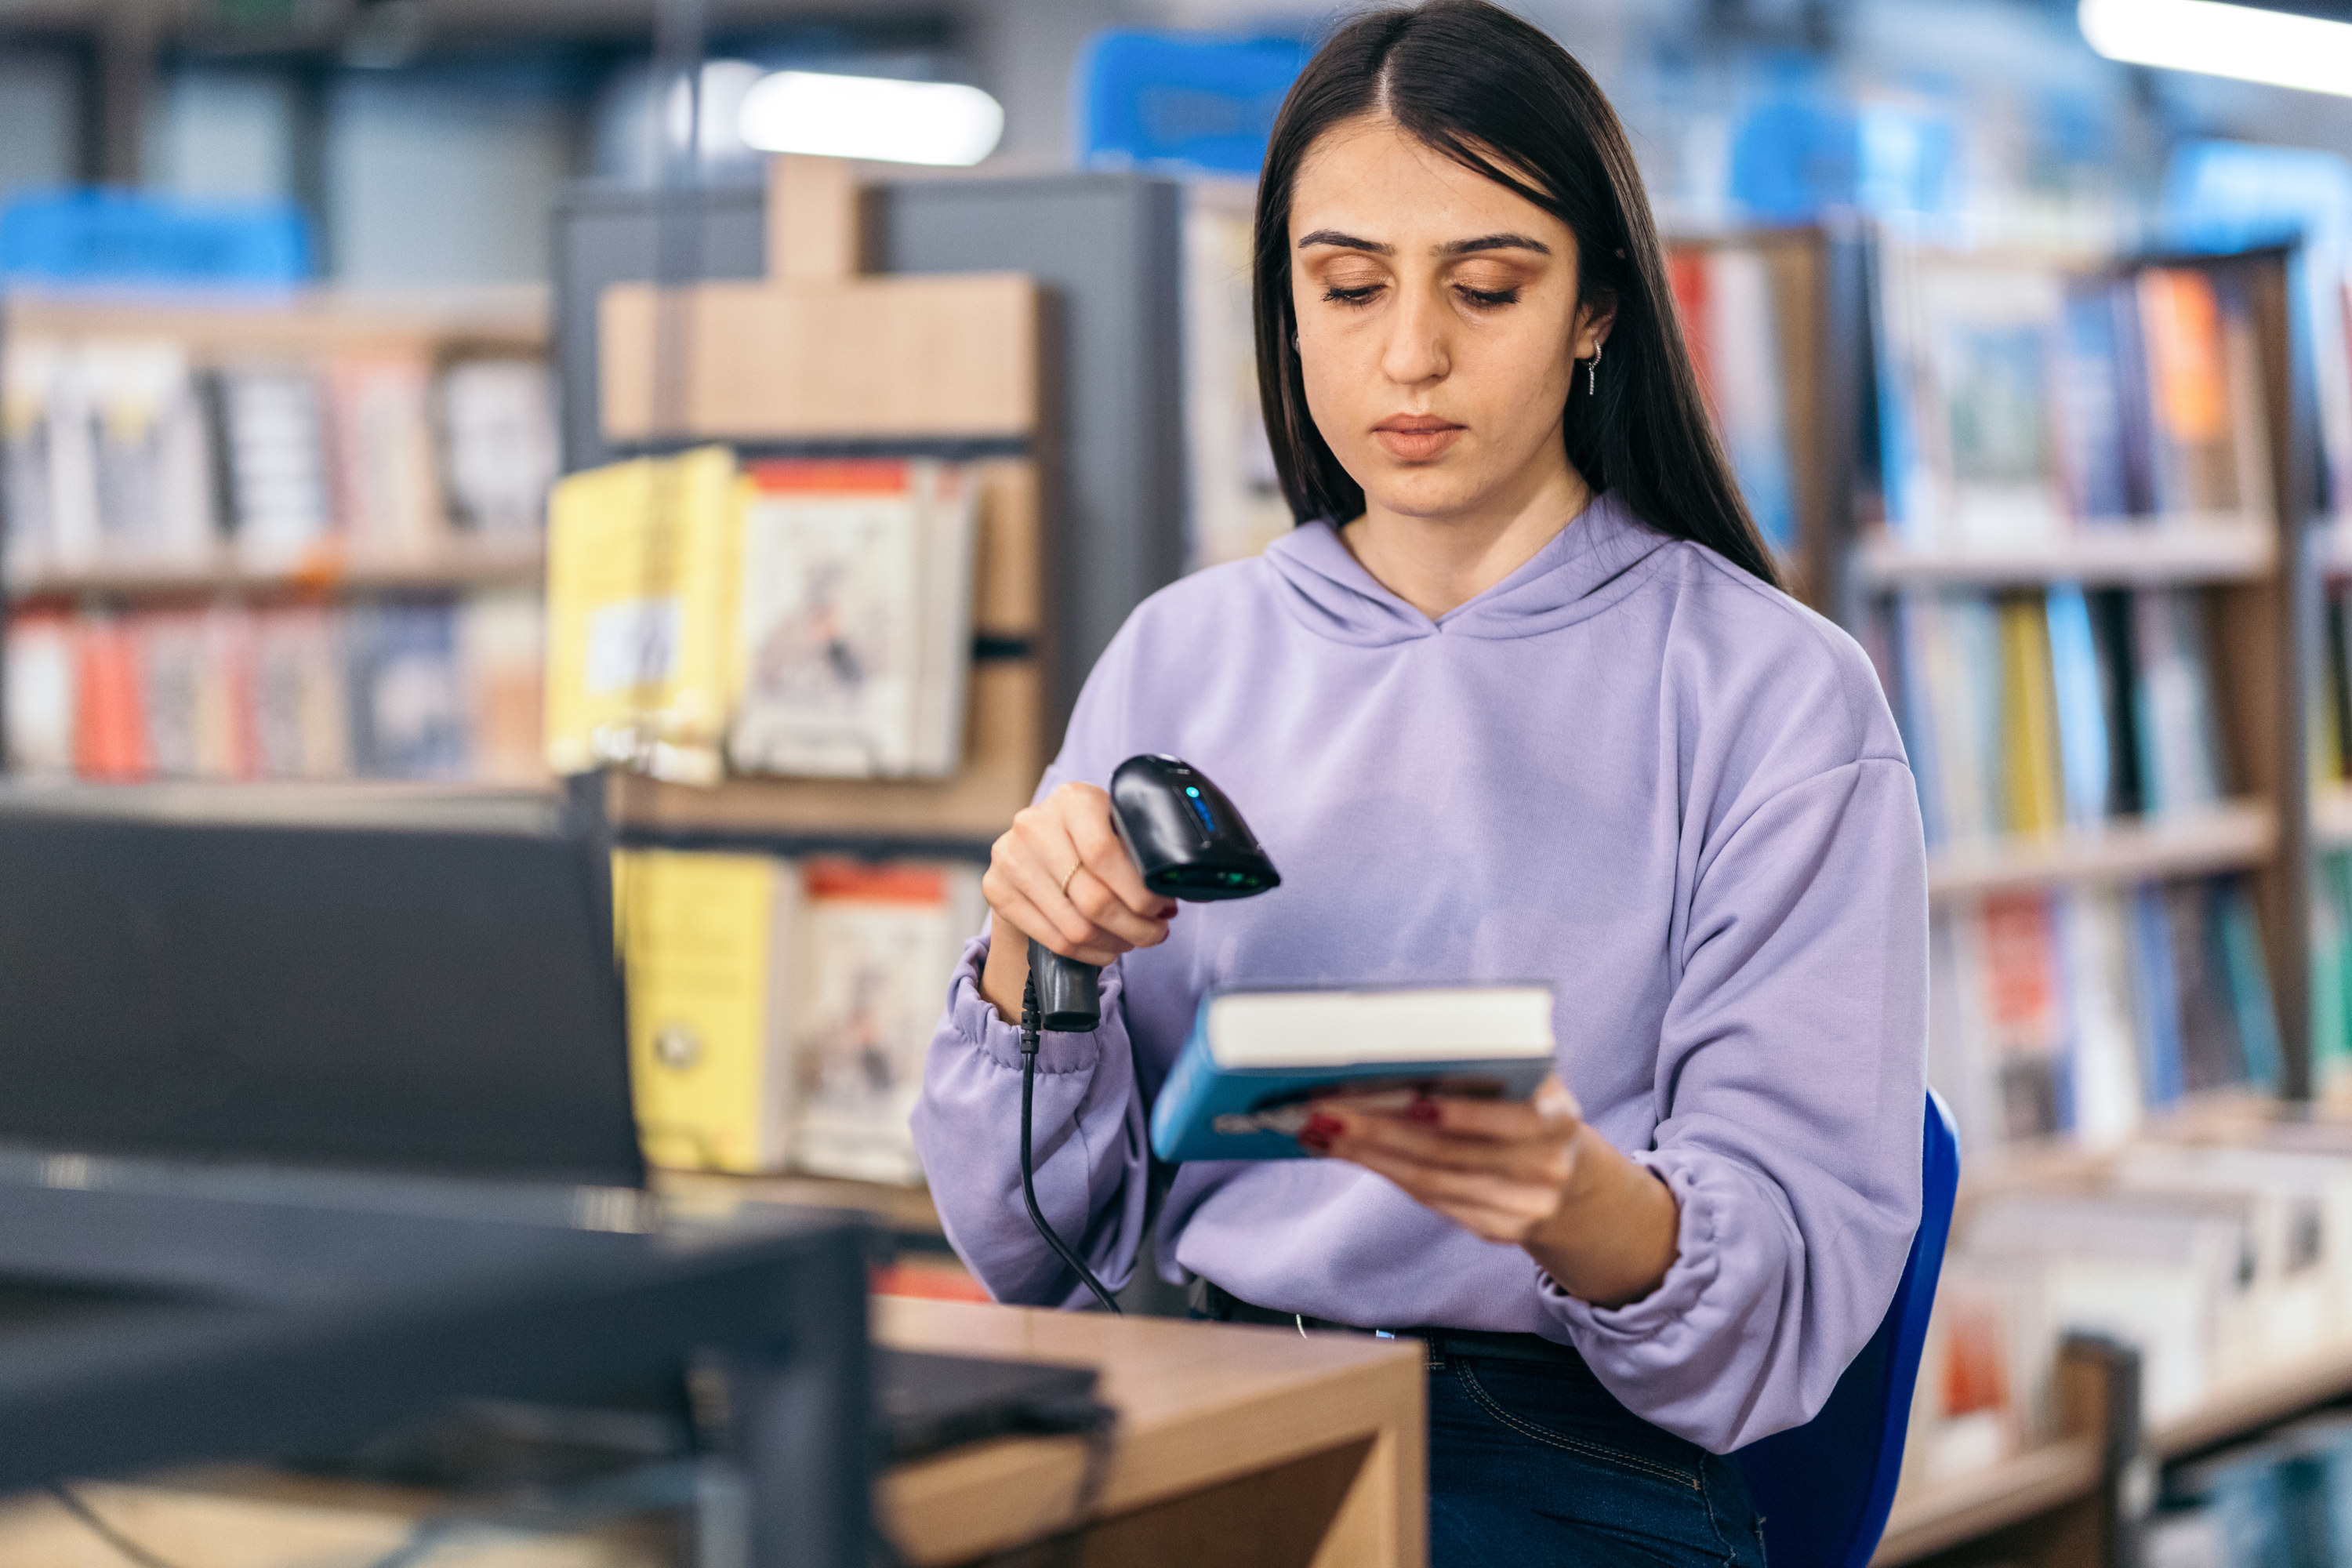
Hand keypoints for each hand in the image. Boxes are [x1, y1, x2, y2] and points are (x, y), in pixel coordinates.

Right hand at [979, 782, 1176, 1019]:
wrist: (1034, 851)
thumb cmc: (1088, 841)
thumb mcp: (1115, 830)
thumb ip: (1143, 852)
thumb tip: (1186, 888)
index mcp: (1073, 799)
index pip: (1105, 853)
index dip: (1139, 891)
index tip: (1162, 908)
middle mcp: (1034, 824)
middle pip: (1092, 897)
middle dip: (1134, 925)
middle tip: (1156, 933)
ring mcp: (1009, 856)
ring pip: (1074, 925)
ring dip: (1114, 942)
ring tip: (1134, 941)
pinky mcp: (996, 888)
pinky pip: (1053, 939)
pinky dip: (1089, 953)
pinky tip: (1107, 949)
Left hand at [1301, 1074, 1680, 1307]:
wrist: (1569, 1172)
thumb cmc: (1525, 1105)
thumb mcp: (1523, 1078)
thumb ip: (1482, 1064)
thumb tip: (1393, 1052)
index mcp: (1560, 1118)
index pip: (1508, 1119)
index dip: (1460, 1113)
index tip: (1409, 1099)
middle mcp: (1549, 1169)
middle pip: (1452, 1154)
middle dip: (1382, 1131)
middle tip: (1326, 1110)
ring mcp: (1527, 1208)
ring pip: (1432, 1181)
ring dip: (1368, 1154)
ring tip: (1321, 1128)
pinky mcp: (1499, 1230)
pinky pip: (1432, 1201)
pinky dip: (1383, 1173)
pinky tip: (1347, 1151)